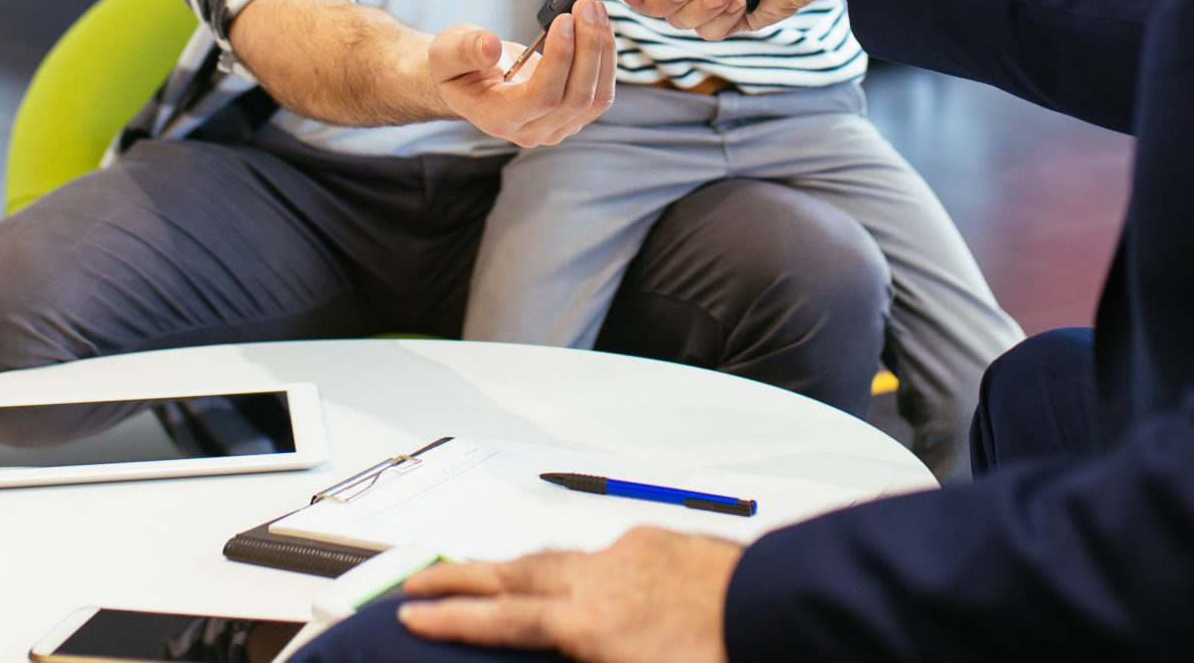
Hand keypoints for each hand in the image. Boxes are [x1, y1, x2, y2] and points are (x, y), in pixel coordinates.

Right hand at [396, 529, 739, 662]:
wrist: (782, 608)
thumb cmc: (721, 656)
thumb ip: (587, 658)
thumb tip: (558, 648)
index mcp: (590, 624)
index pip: (502, 621)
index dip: (452, 620)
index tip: (411, 614)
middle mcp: (601, 580)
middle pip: (513, 574)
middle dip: (461, 580)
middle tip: (419, 582)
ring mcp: (630, 554)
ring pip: (554, 558)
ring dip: (512, 568)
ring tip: (484, 576)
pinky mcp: (660, 542)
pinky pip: (602, 552)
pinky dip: (575, 565)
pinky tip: (582, 579)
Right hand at [428, 0, 613, 146]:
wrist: (468, 79)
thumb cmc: (455, 66)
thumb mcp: (446, 52)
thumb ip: (464, 51)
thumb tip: (490, 46)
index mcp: (498, 119)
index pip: (542, 97)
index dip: (559, 59)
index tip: (564, 20)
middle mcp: (531, 131)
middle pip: (576, 98)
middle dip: (588, 47)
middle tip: (586, 6)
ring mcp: (555, 127)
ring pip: (596, 98)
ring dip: (602, 50)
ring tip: (595, 10)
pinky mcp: (572, 115)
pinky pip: (600, 92)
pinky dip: (606, 57)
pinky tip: (599, 27)